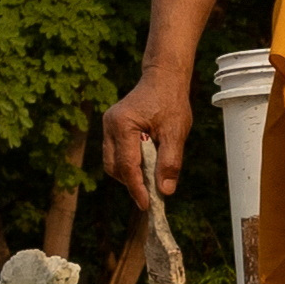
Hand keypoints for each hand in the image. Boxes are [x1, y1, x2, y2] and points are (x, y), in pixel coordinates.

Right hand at [99, 75, 191, 202]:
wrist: (163, 78)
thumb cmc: (171, 101)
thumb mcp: (176, 132)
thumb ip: (170, 162)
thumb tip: (165, 191)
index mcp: (123, 125)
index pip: (127, 166)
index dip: (137, 188)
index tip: (147, 205)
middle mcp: (109, 125)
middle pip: (115, 167)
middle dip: (132, 182)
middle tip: (152, 194)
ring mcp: (108, 126)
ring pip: (113, 162)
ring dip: (130, 174)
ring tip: (151, 178)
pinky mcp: (112, 128)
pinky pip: (116, 153)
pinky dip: (129, 163)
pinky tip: (146, 164)